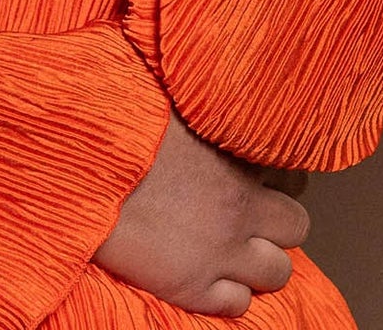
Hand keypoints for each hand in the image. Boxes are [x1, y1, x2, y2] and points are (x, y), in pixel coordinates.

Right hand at [94, 109, 307, 317]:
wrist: (85, 169)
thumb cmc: (120, 122)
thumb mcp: (169, 96)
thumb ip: (199, 102)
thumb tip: (200, 78)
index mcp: (238, 152)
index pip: (293, 171)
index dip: (280, 177)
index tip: (262, 177)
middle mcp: (241, 204)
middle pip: (296, 226)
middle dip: (279, 225)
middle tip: (252, 219)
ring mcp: (222, 249)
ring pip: (279, 272)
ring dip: (261, 264)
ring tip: (235, 253)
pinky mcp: (195, 286)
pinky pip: (237, 304)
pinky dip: (228, 295)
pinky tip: (208, 278)